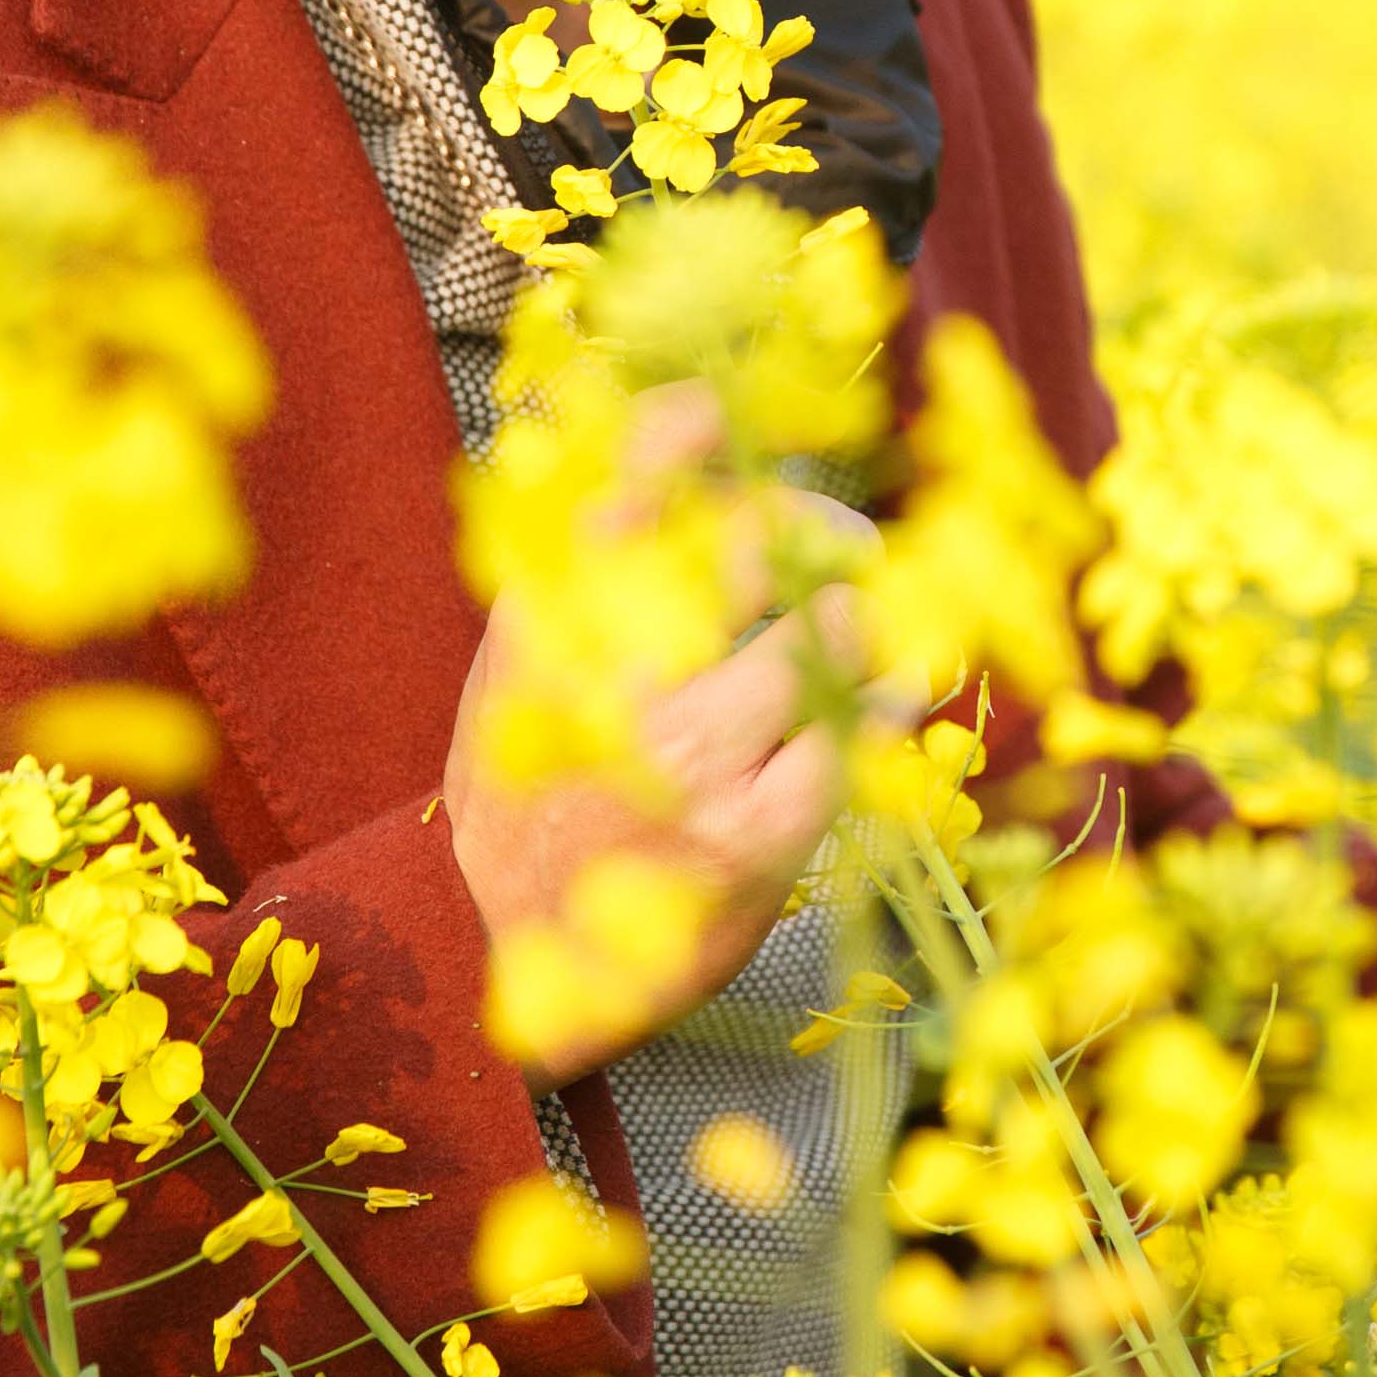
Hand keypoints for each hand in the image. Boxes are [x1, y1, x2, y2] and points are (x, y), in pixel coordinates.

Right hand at [445, 408, 896, 1077]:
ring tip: (873, 643)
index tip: (741, 426)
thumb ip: (584, 570)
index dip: (702, 425)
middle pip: (763, 535)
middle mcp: (619, 672)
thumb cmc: (527, 795)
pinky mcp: (755, 832)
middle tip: (850, 554)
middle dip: (828, 534)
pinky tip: (877, 706)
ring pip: (826, 630)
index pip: (636, 467)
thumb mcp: (519, 663)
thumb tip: (684, 462)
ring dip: (863, 627)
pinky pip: (854, 731)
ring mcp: (691, 754)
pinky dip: (880, 706)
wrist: (497, 951)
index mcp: (549, 614)